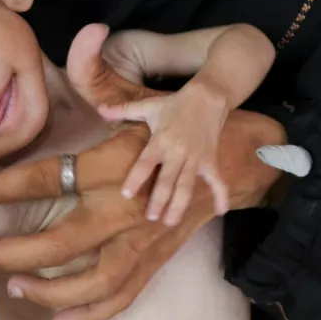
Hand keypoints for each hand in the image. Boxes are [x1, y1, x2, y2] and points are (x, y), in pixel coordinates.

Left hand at [0, 26, 285, 319]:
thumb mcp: (141, 95)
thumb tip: (87, 32)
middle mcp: (128, 207)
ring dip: (48, 290)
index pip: (48, 177)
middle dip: (9, 251)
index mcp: (115, 165)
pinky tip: (62, 319)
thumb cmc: (181, 123)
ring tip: (12, 286)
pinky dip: (93, 314)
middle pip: (60, 241)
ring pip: (91, 281)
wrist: (240, 157)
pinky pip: (124, 297)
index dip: (4, 185)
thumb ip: (103, 73)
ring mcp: (146, 240)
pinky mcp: (158, 259)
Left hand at [99, 79, 230, 224]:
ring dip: (180, 205)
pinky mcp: (210, 160)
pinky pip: (217, 180)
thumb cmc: (174, 104)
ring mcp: (196, 158)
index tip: (126, 194)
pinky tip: (220, 211)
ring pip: (187, 185)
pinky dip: (220, 195)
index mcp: (160, 140)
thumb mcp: (148, 105)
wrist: (208, 97)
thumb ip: (123, 110)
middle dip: (160, 200)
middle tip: (151, 218)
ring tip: (171, 222)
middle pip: (168, 180)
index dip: (136, 178)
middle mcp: (178, 152)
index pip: (146, 162)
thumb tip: (99, 108)